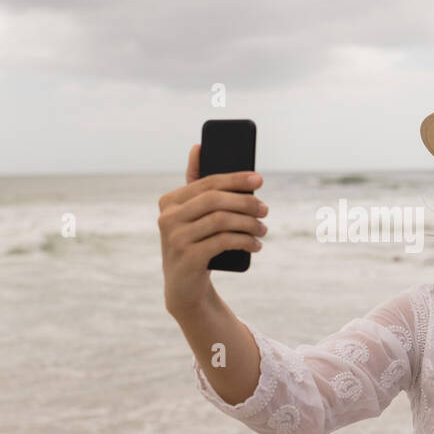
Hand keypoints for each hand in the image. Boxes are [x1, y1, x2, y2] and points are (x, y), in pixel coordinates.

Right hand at [158, 144, 267, 315]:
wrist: (184, 286)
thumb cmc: (194, 243)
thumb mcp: (193, 215)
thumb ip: (196, 184)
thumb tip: (198, 147)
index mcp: (169, 201)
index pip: (207, 183)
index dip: (235, 179)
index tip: (259, 180)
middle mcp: (167, 218)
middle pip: (215, 200)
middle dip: (246, 203)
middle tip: (265, 209)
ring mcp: (175, 239)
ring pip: (222, 221)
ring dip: (249, 224)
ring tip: (263, 229)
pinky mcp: (188, 258)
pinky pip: (223, 242)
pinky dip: (245, 241)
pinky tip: (256, 244)